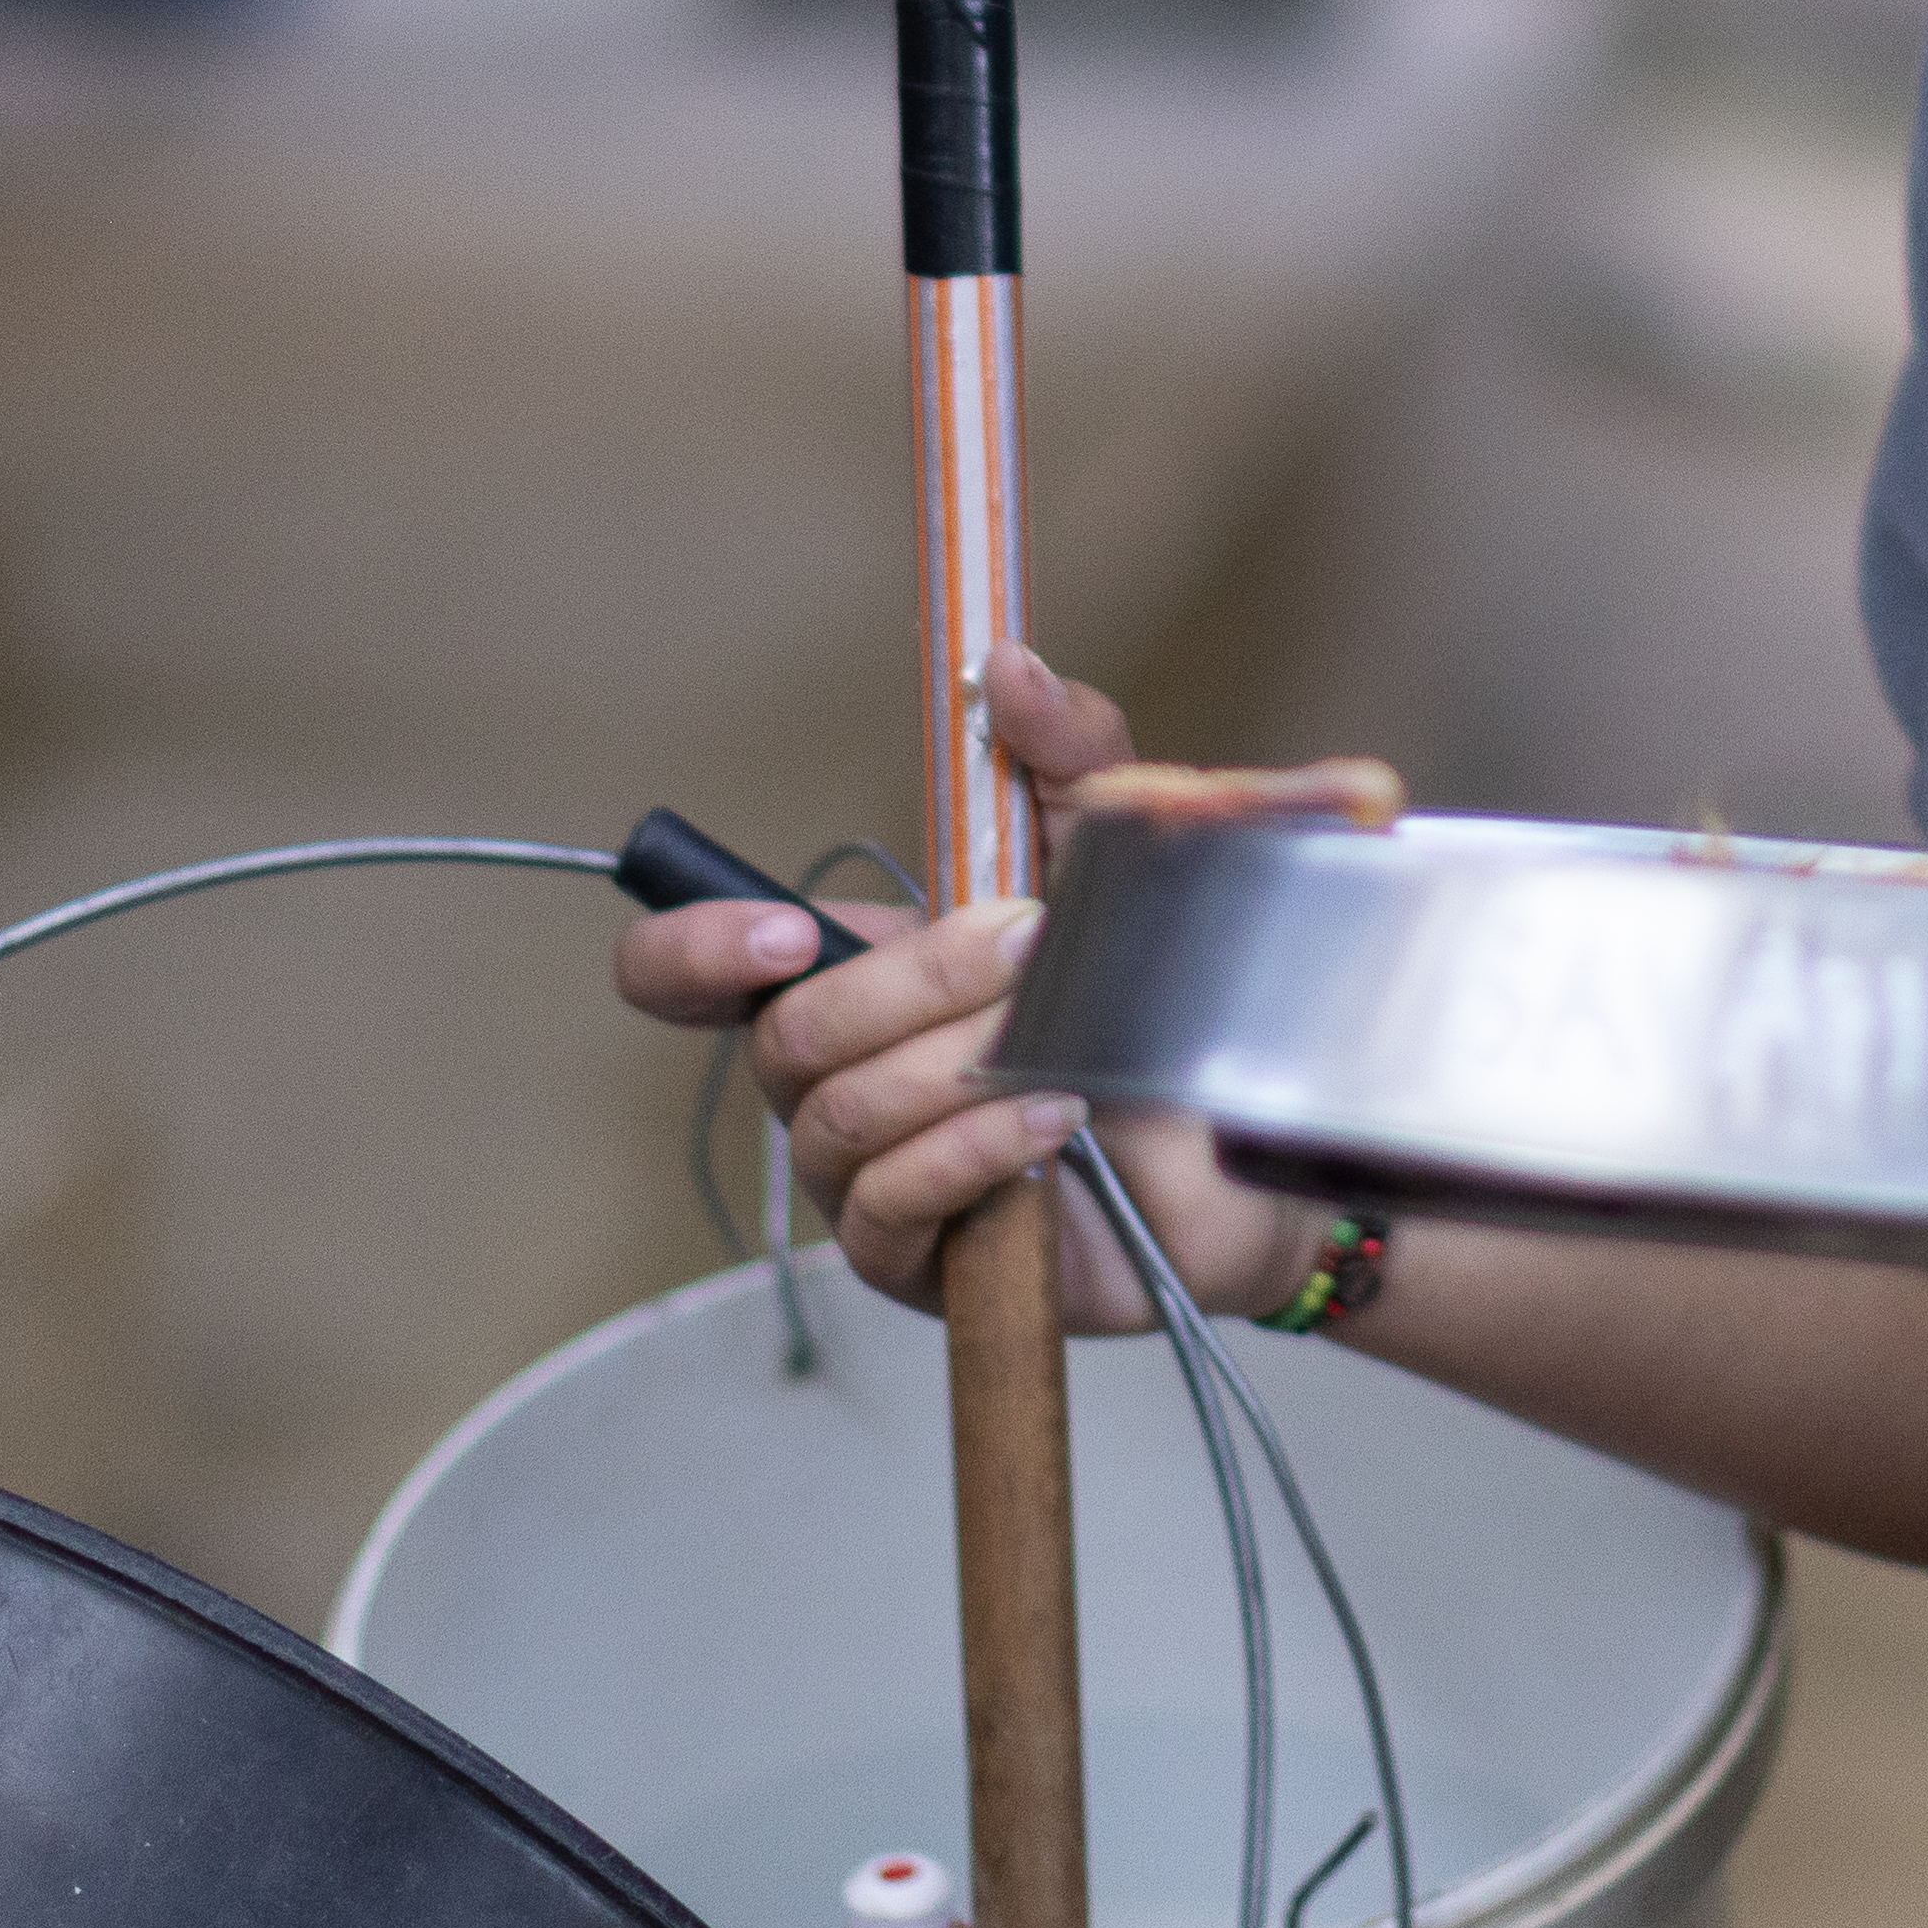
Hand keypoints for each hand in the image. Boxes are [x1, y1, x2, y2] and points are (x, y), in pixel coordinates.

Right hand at [598, 646, 1322, 1330]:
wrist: (1241, 1158)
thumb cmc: (1156, 1004)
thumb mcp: (1115, 853)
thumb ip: (1063, 754)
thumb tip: (1003, 667)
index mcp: (847, 980)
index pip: (686, 977)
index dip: (687, 952)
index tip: (777, 931)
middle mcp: (832, 1080)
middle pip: (788, 1035)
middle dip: (913, 981)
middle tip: (1031, 947)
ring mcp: (863, 1176)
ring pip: (839, 1117)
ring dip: (953, 1067)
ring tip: (1056, 1043)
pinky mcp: (912, 1261)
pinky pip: (891, 1204)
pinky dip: (971, 1150)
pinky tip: (1049, 1119)